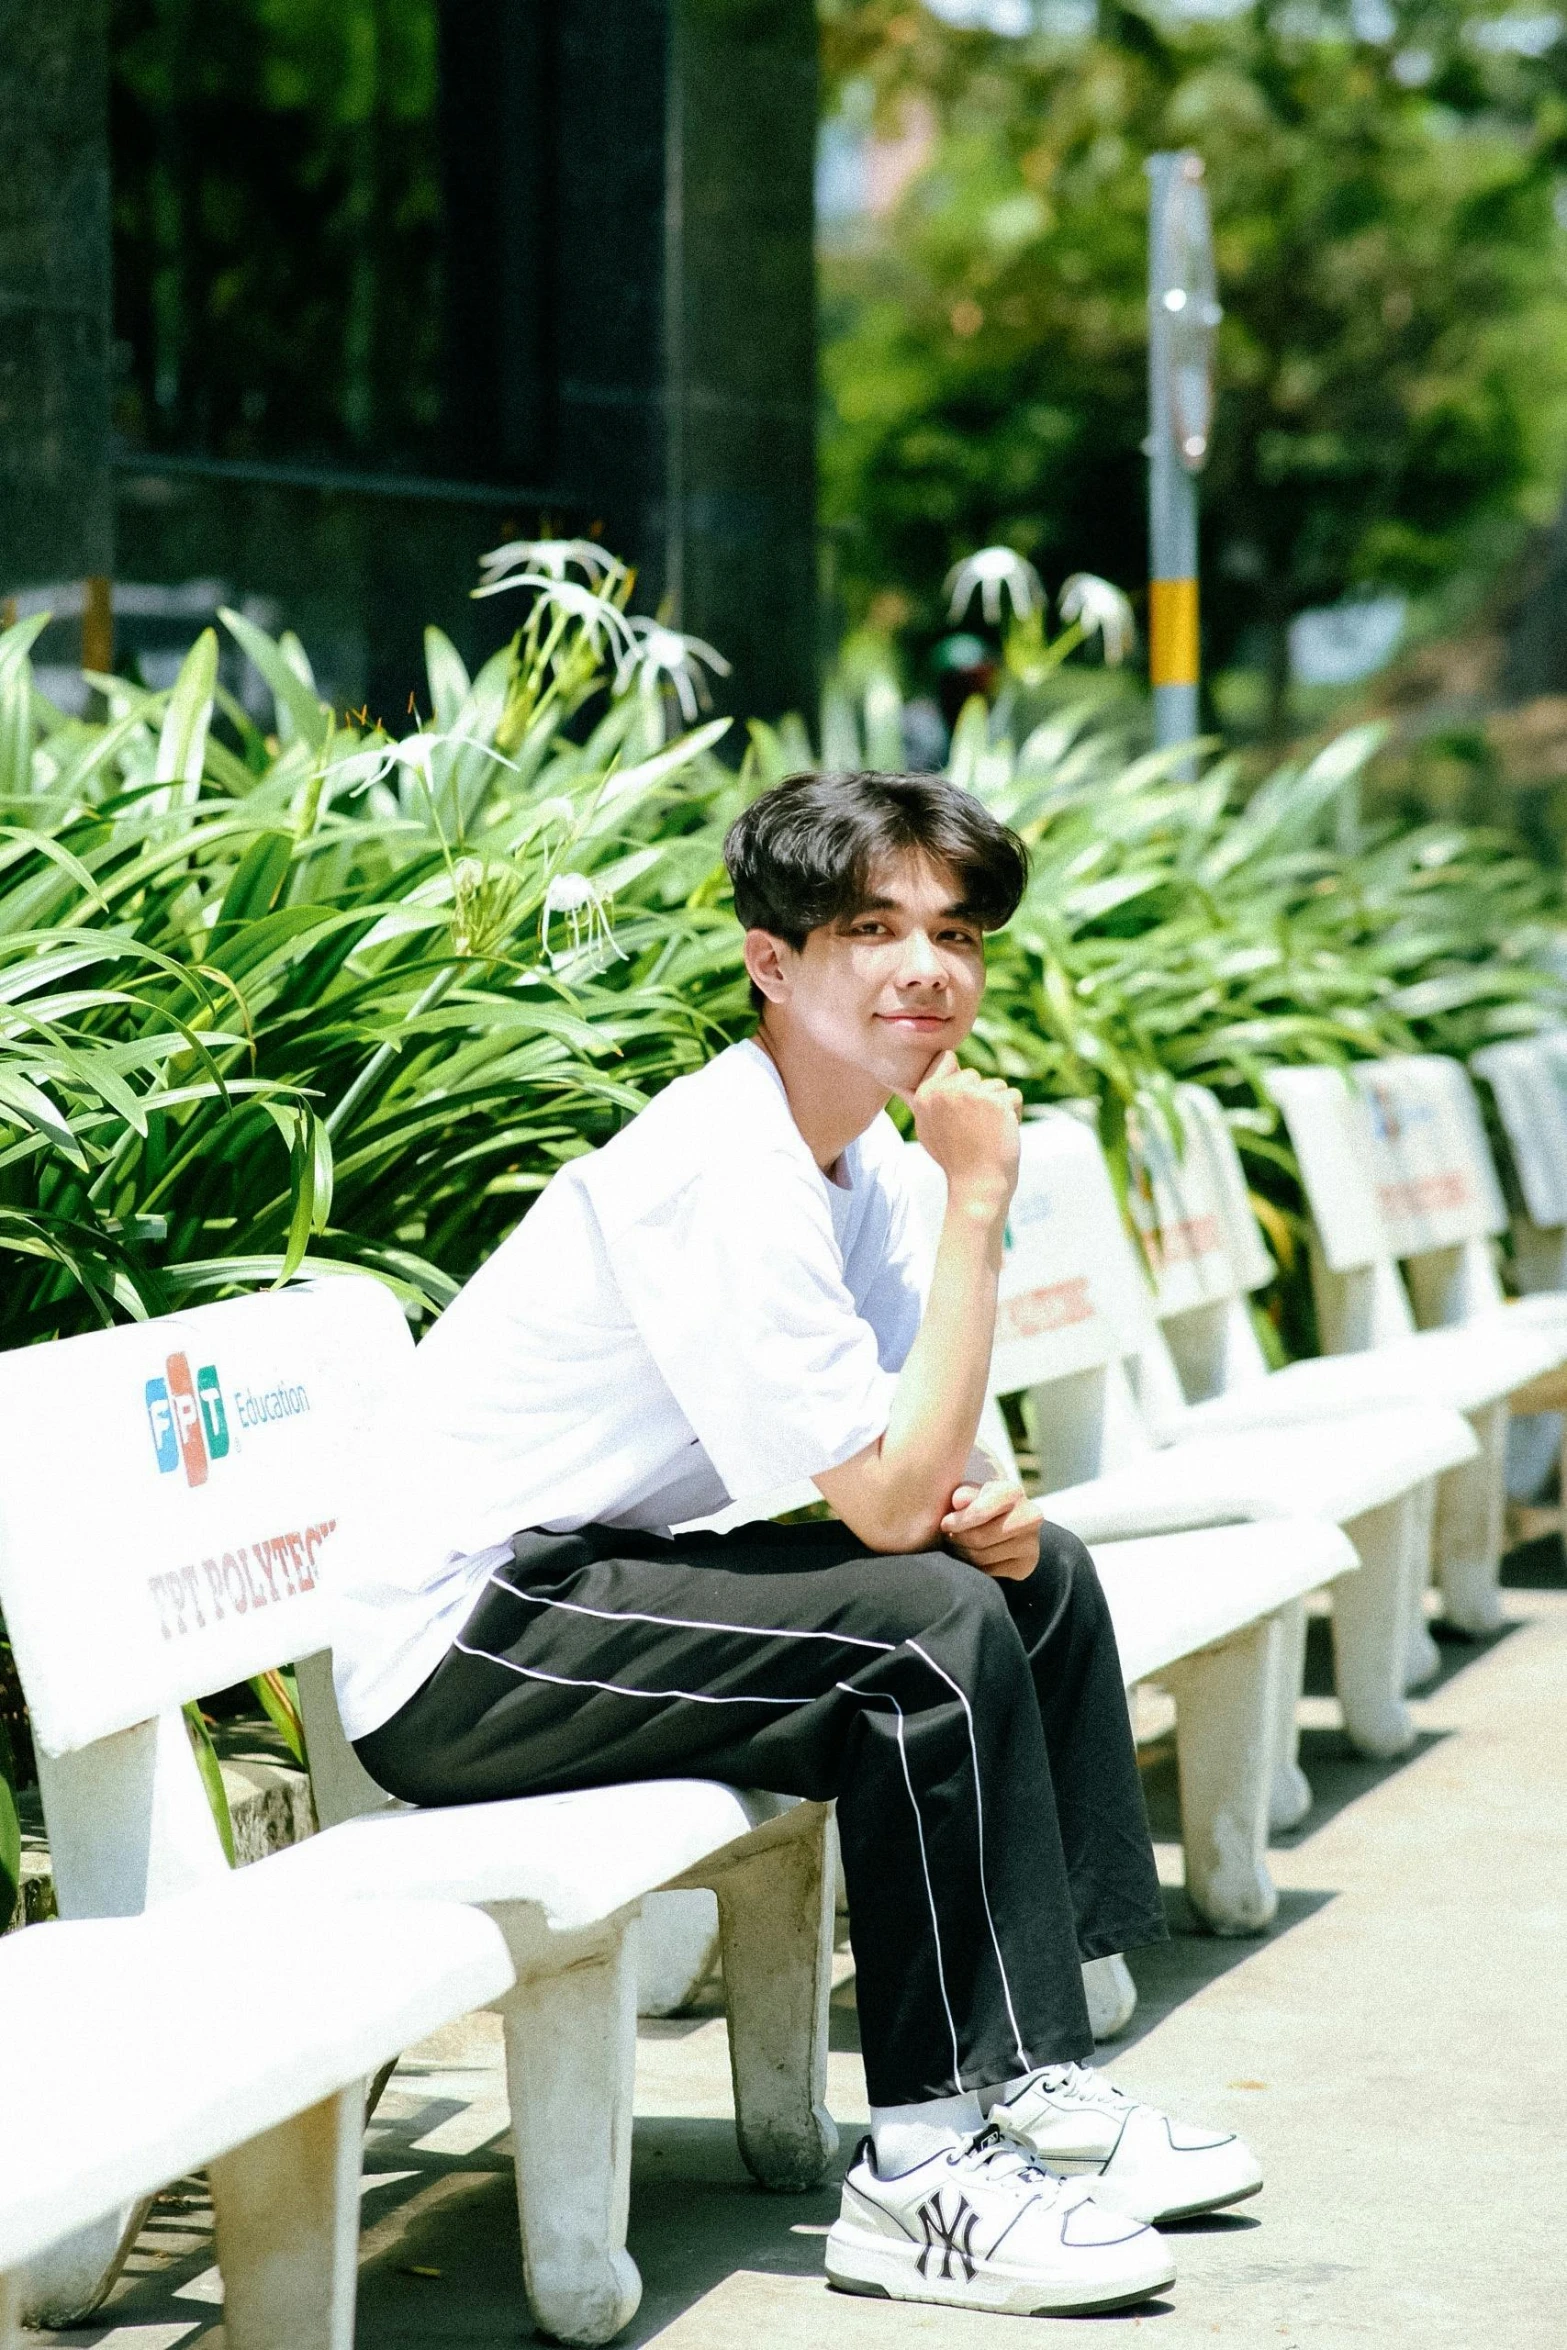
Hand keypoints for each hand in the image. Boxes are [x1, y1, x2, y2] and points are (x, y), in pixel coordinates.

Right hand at [903, 1052, 1022, 1211]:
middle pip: (973, 1075)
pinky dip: (1013, 1115)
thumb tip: (908, 1079)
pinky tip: (1000, 1134)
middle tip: (973, 1128)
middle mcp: (945, 1090)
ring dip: (998, 1107)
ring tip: (986, 1133)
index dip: (958, 1082)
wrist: (977, 1185)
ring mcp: (972, 1094)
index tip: (959, 1111)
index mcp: (925, 1094)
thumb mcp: (926, 1127)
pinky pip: (1013, 1097)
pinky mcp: (997, 1102)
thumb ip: (924, 1100)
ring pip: (996, 1085)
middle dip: (979, 1098)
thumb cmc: (955, 1158)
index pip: (947, 1059)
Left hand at [940, 1478, 1043, 1581]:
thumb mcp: (969, 1494)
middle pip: (980, 1539)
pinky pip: (991, 1573)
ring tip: (959, 1544)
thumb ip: (963, 1494)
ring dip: (963, 1554)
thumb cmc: (978, 1503)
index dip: (958, 1522)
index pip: (980, 1512)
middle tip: (950, 1536)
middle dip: (958, 1539)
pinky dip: (976, 1567)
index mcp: (1012, 1492)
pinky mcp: (1027, 1565)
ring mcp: (1032, 1542)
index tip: (945, 1524)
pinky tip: (973, 1555)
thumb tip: (958, 1501)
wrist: (1001, 1523)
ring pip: (983, 1558)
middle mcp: (1030, 1516)